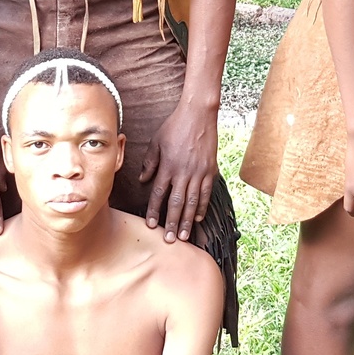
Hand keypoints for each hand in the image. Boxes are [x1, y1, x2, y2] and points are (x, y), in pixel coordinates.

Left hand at [139, 103, 217, 241]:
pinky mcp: (210, 169)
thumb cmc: (174, 126)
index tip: (152, 225)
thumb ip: (150, 162)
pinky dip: (202, 206)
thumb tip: (143, 179)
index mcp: (168, 165)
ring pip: (192, 201)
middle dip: (171, 222)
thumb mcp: (156, 141)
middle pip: (176, 202)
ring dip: (186, 220)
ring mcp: (198, 172)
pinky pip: (206, 192)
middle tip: (169, 240)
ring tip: (183, 235)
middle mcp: (183, 171)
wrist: (198, 114)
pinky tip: (197, 218)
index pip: (159, 193)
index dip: (155, 211)